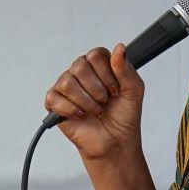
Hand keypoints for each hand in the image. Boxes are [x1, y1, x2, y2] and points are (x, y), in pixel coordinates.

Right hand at [45, 44, 145, 164]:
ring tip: (95, 111)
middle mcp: (80, 71)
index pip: (95, 55)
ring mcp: (66, 86)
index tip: (115, 90)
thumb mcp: (134, 90)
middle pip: (79, 66)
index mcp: (99, 64)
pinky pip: (55, 98)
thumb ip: (126, 68)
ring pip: (67, 82)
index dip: (107, 74)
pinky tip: (82, 116)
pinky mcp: (54, 102)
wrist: (114, 141)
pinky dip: (72, 110)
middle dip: (97, 89)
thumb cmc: (124, 115)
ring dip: (86, 101)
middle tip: (105, 101)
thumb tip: (119, 47)